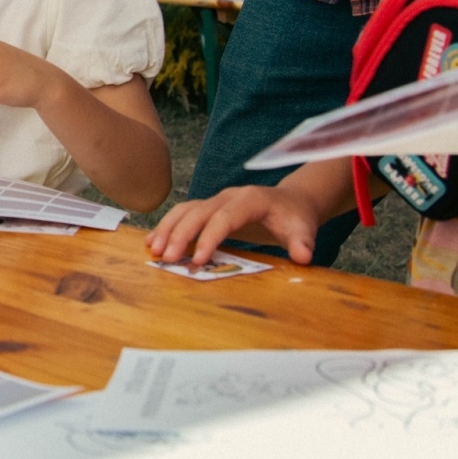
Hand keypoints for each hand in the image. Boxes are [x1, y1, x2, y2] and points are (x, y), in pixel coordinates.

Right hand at [145, 185, 320, 266]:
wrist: (291, 202)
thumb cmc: (295, 217)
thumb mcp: (304, 229)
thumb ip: (303, 242)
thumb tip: (302, 257)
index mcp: (250, 200)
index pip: (224, 218)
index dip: (210, 238)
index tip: (199, 261)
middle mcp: (228, 197)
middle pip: (198, 212)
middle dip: (180, 235)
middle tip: (167, 258)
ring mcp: (216, 201)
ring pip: (185, 210)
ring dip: (168, 229)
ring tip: (154, 250)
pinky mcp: (209, 209)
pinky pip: (183, 214)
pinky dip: (167, 226)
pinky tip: (154, 241)